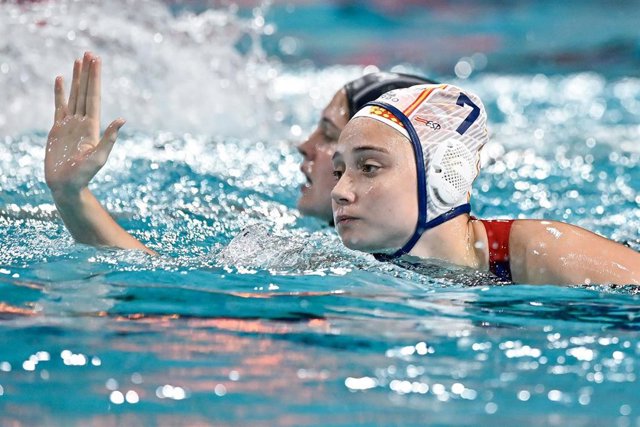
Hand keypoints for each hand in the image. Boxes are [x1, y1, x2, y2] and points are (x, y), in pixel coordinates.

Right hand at [45, 52, 124, 193]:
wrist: (66, 186)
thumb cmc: (84, 176)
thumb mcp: (99, 157)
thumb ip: (109, 138)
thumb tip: (122, 120)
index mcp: (92, 126)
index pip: (93, 96)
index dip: (94, 79)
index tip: (96, 61)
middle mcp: (82, 122)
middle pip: (85, 92)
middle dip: (88, 73)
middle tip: (90, 53)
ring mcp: (70, 124)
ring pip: (73, 96)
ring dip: (75, 79)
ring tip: (78, 61)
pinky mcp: (58, 129)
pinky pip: (59, 106)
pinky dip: (59, 92)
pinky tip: (60, 80)